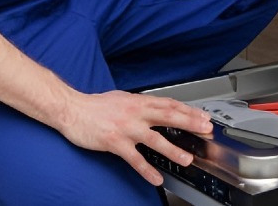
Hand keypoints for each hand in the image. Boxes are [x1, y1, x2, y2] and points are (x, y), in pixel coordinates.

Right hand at [57, 90, 211, 185]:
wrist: (72, 109)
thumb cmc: (96, 105)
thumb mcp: (123, 98)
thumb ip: (141, 104)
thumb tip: (156, 108)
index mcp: (139, 102)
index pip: (170, 104)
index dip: (188, 110)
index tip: (203, 116)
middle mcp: (136, 113)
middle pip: (169, 117)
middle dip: (190, 123)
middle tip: (205, 130)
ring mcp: (127, 128)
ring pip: (155, 140)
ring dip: (173, 150)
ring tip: (187, 159)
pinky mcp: (115, 142)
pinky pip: (134, 159)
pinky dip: (146, 170)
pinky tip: (156, 178)